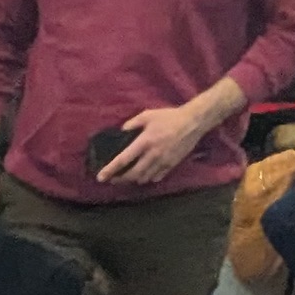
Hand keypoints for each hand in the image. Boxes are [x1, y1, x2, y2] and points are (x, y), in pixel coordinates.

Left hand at [96, 95, 217, 185]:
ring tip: (128, 177)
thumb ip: (132, 123)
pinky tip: (145, 175)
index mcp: (144, 142)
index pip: (123, 160)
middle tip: (113, 179)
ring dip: (134, 179)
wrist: (193, 122)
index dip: (110, 170)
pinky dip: (148, 178)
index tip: (101, 177)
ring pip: (144, 178)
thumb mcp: (148, 115)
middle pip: (133, 174)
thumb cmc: (169, 117)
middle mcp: (152, 155)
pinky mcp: (172, 164)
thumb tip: (122, 131)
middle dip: (120, 179)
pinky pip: (157, 176)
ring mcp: (163, 161)